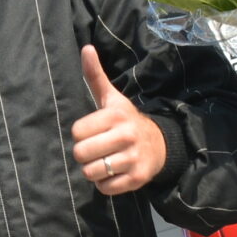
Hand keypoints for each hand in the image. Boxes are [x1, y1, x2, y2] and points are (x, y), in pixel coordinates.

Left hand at [72, 46, 166, 194]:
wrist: (159, 144)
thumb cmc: (126, 120)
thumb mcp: (111, 98)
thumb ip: (95, 76)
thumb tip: (85, 48)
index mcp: (116, 115)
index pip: (77, 131)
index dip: (81, 134)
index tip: (93, 132)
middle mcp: (126, 135)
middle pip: (81, 153)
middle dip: (85, 154)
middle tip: (96, 150)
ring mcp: (132, 158)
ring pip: (91, 173)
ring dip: (93, 170)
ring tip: (104, 161)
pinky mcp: (137, 179)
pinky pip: (105, 188)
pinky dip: (104, 184)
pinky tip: (113, 173)